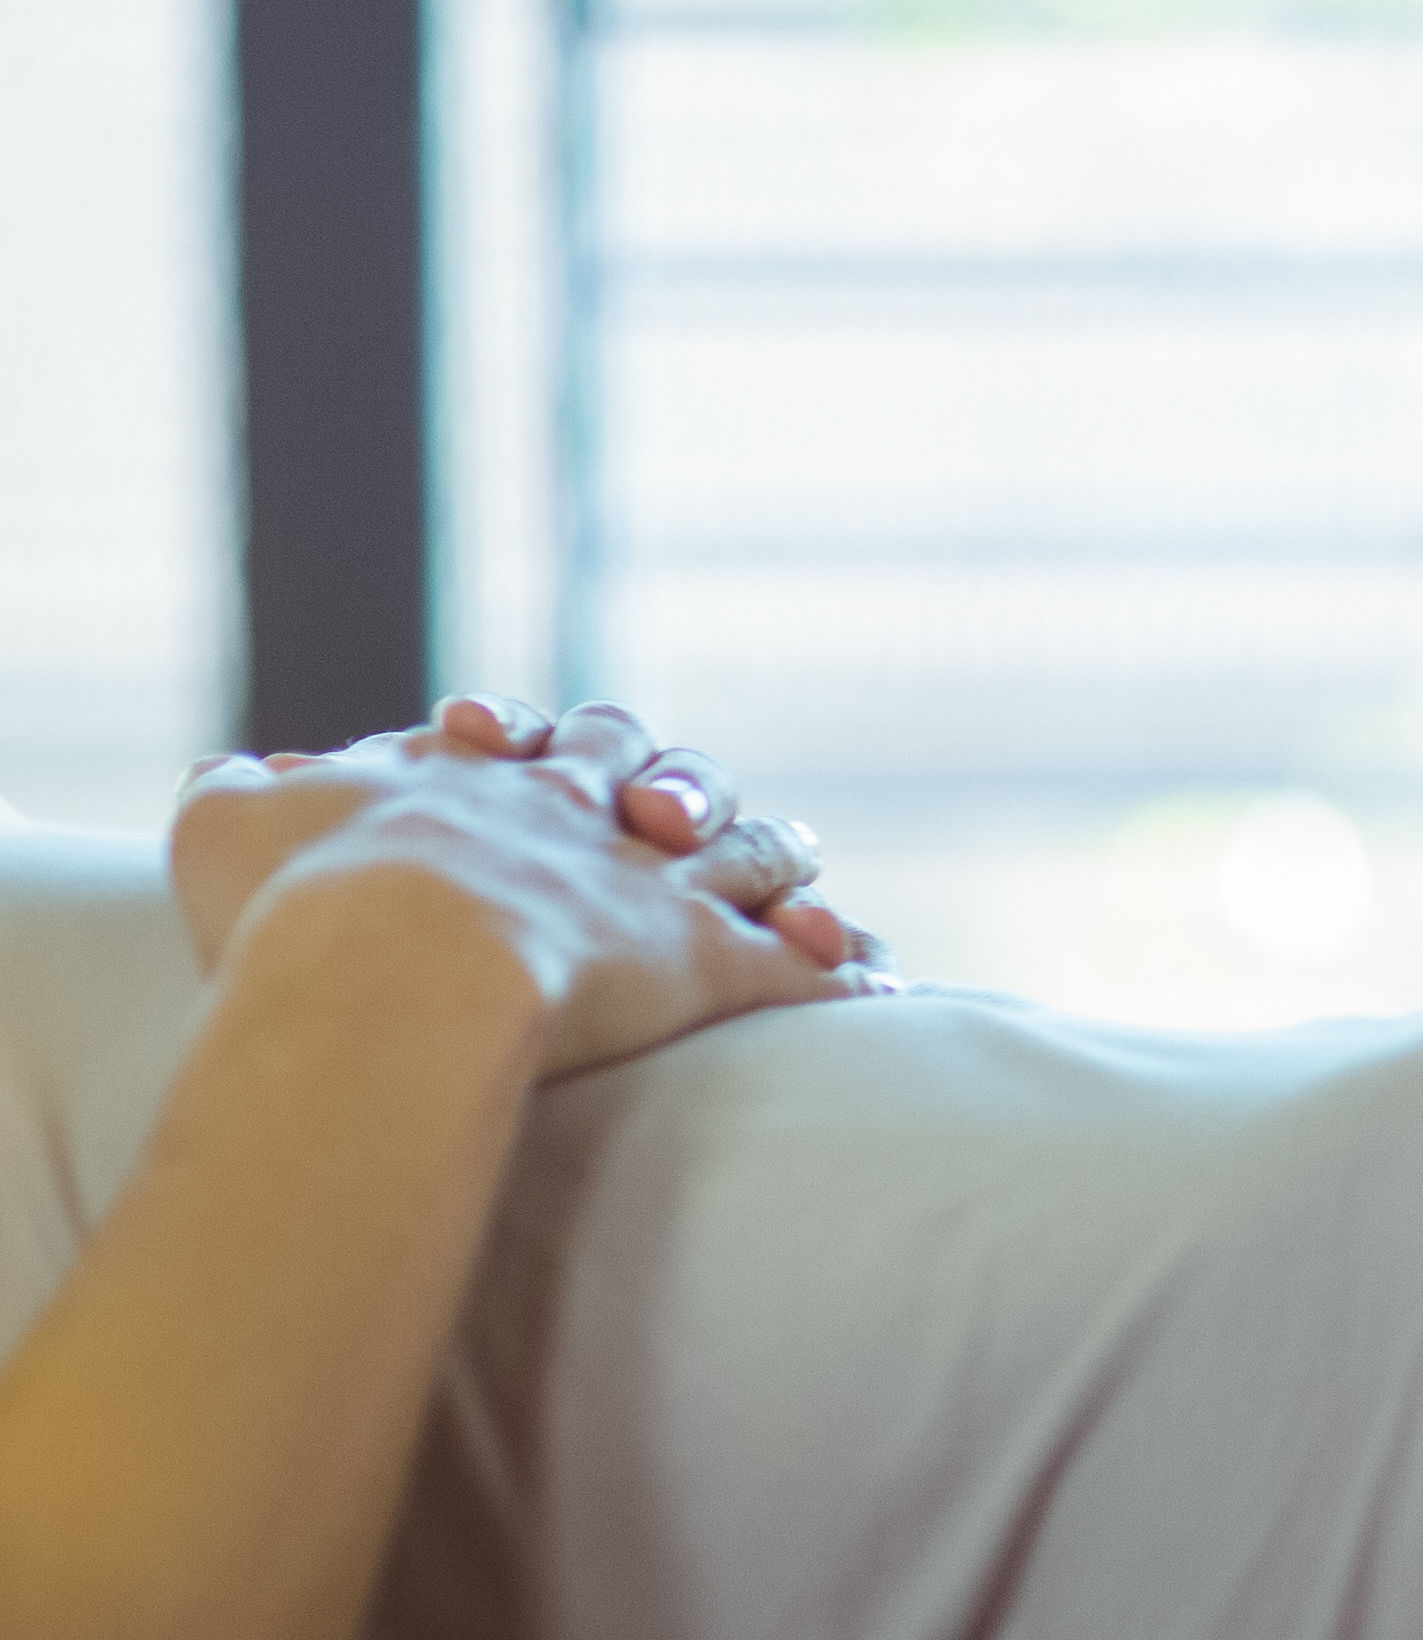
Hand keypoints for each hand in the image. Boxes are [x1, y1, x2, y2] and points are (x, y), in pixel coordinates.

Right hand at [169, 698, 892, 1078]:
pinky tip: (886, 988)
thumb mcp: (231, 826)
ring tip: (811, 880)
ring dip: (780, 863)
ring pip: (752, 855)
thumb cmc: (303, 901)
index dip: (543, 745)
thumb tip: (235, 770)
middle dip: (678, 785)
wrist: (397, 965)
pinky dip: (847, 976)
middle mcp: (592, 819)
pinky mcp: (711, 967)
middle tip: (673, 811)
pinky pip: (802, 971)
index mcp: (489, 780)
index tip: (536, 749)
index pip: (540, 741)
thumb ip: (238, 793)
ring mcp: (662, 889)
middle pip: (666, 774)